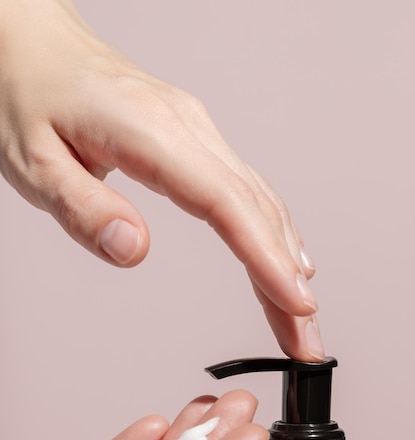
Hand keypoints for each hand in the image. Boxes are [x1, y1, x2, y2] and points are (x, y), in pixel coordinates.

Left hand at [0, 0, 323, 360]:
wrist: (36, 49)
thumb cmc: (29, 98)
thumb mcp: (34, 163)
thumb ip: (83, 209)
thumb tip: (134, 249)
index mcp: (149, 132)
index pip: (224, 202)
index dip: (265, 256)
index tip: (296, 302)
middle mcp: (187, 127)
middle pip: (255, 209)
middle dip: (286, 278)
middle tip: (307, 337)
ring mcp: (197, 131)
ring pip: (259, 202)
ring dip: (285, 261)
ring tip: (300, 315)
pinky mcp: (195, 141)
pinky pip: (246, 190)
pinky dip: (271, 231)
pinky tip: (286, 256)